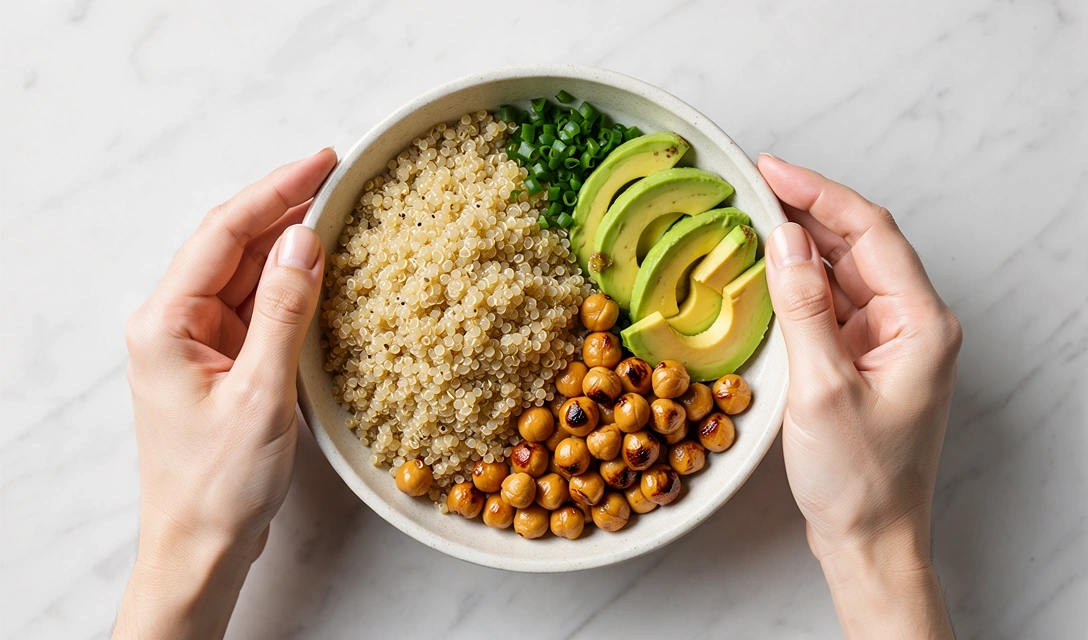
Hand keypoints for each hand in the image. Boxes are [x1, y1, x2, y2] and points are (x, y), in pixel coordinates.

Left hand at [113, 149, 336, 638]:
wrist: (202, 545)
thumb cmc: (221, 484)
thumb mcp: (260, 395)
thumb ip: (282, 312)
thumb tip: (304, 241)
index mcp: (166, 323)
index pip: (224, 233)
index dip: (274, 190)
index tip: (322, 161)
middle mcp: (173, 323)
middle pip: (231, 243)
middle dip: (282, 206)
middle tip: (337, 175)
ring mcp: (196, 341)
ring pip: (244, 271)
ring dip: (286, 242)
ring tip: (336, 209)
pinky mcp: (219, 360)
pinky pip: (254, 305)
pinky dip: (286, 283)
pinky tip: (317, 268)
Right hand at [758, 154, 960, 637]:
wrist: (869, 538)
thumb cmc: (858, 477)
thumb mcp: (822, 388)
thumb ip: (803, 308)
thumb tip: (783, 240)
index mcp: (920, 323)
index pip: (870, 232)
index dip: (818, 193)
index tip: (770, 169)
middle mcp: (911, 324)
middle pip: (858, 245)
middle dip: (806, 212)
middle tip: (750, 187)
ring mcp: (888, 342)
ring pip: (842, 272)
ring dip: (799, 247)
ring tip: (750, 220)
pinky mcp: (864, 360)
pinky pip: (831, 305)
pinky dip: (798, 285)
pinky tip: (766, 275)